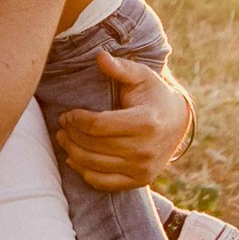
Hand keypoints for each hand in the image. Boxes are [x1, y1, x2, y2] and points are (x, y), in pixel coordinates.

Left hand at [53, 52, 192, 190]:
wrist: (177, 122)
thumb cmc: (153, 95)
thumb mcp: (141, 76)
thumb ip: (120, 68)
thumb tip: (100, 56)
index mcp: (145, 122)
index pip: (98, 126)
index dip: (76, 120)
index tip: (67, 114)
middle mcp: (144, 149)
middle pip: (93, 146)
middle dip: (71, 135)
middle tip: (61, 125)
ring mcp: (142, 168)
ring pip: (94, 165)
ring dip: (72, 152)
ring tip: (63, 139)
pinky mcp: (139, 181)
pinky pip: (104, 183)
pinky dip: (85, 172)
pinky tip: (74, 159)